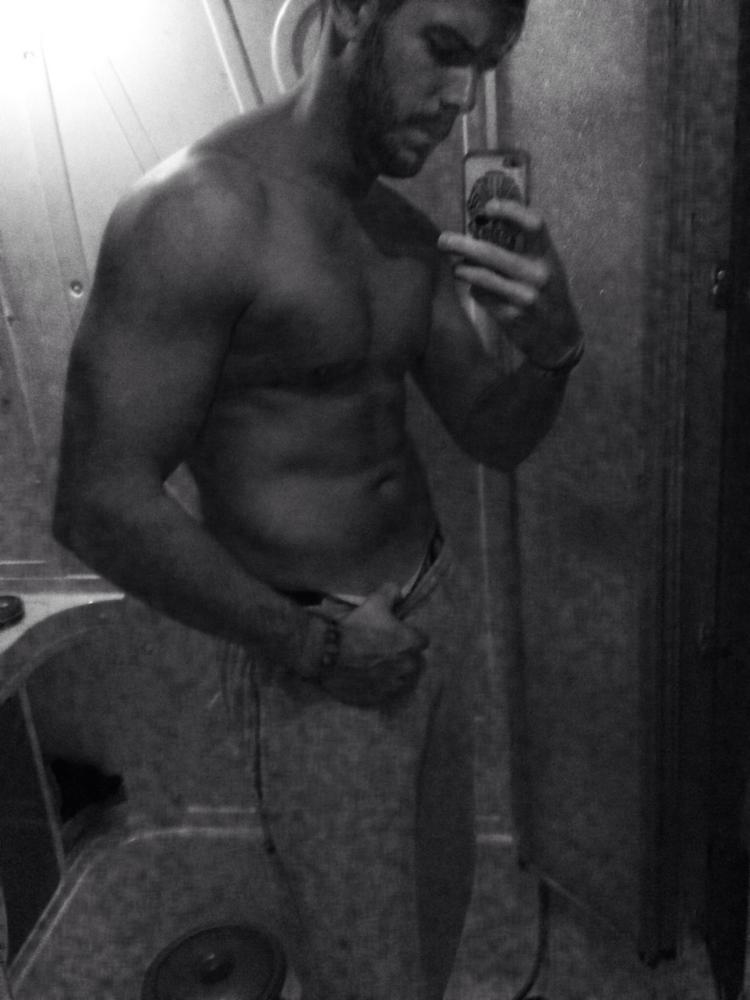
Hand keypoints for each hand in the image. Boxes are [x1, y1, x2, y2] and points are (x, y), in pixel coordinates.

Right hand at [317, 583, 427, 706]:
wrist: (327, 653)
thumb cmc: (354, 627)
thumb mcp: (374, 602)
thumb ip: (391, 593)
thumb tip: (398, 591)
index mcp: (411, 643)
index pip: (421, 640)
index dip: (408, 635)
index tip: (396, 633)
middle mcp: (408, 667)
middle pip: (413, 661)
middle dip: (403, 655)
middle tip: (385, 649)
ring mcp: (393, 685)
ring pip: (402, 678)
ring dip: (394, 672)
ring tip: (377, 665)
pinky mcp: (378, 698)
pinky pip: (385, 692)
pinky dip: (379, 686)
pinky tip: (367, 677)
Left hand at [437, 199, 582, 369]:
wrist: (560, 339)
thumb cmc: (549, 297)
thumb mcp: (547, 269)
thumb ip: (525, 249)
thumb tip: (485, 226)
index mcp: (549, 257)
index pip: (533, 223)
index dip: (509, 210)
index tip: (486, 207)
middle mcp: (538, 275)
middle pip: (491, 253)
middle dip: (462, 244)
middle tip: (443, 240)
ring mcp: (523, 297)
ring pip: (481, 277)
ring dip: (462, 269)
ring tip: (455, 266)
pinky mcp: (510, 316)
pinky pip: (483, 296)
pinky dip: (475, 290)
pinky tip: (476, 289)